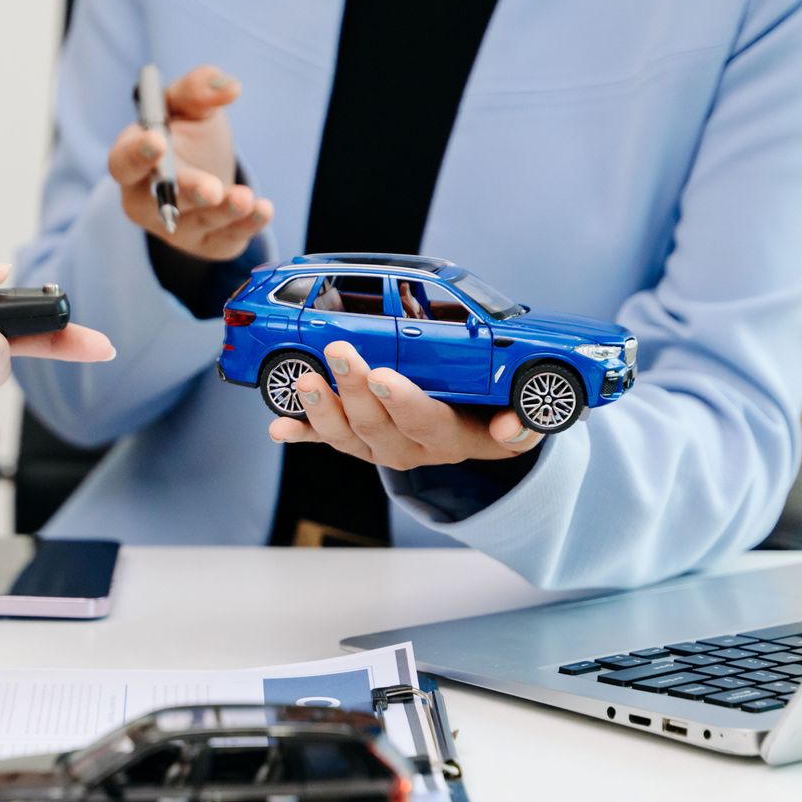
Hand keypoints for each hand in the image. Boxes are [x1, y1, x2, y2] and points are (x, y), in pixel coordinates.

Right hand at [108, 64, 273, 260]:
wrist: (209, 170)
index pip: (123, 162)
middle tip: (209, 189)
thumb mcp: (188, 105)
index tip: (156, 140)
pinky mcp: (208, 244)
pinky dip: (246, 226)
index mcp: (132, 161)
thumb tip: (228, 88)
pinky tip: (263, 209)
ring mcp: (176, 228)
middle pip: (157, 202)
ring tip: (244, 198)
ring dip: (222, 212)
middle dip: (185, 193)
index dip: (137, 154)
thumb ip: (197, 89)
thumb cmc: (188, 135)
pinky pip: (226, 240)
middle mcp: (146, 201)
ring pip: (196, 223)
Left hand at [268, 342, 545, 469]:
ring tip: (303, 381)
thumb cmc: (494, 413)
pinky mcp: (359, 442)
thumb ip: (522, 422)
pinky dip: (302, 431)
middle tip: (338, 352)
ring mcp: (381, 447)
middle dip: (354, 389)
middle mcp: (412, 448)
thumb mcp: (519, 419)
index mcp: (452, 437)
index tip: (382, 376)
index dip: (403, 402)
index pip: (426, 421)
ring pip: (347, 436)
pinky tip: (279, 426)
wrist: (475, 435)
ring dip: (321, 409)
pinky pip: (327, 440)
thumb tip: (515, 427)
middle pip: (378, 426)